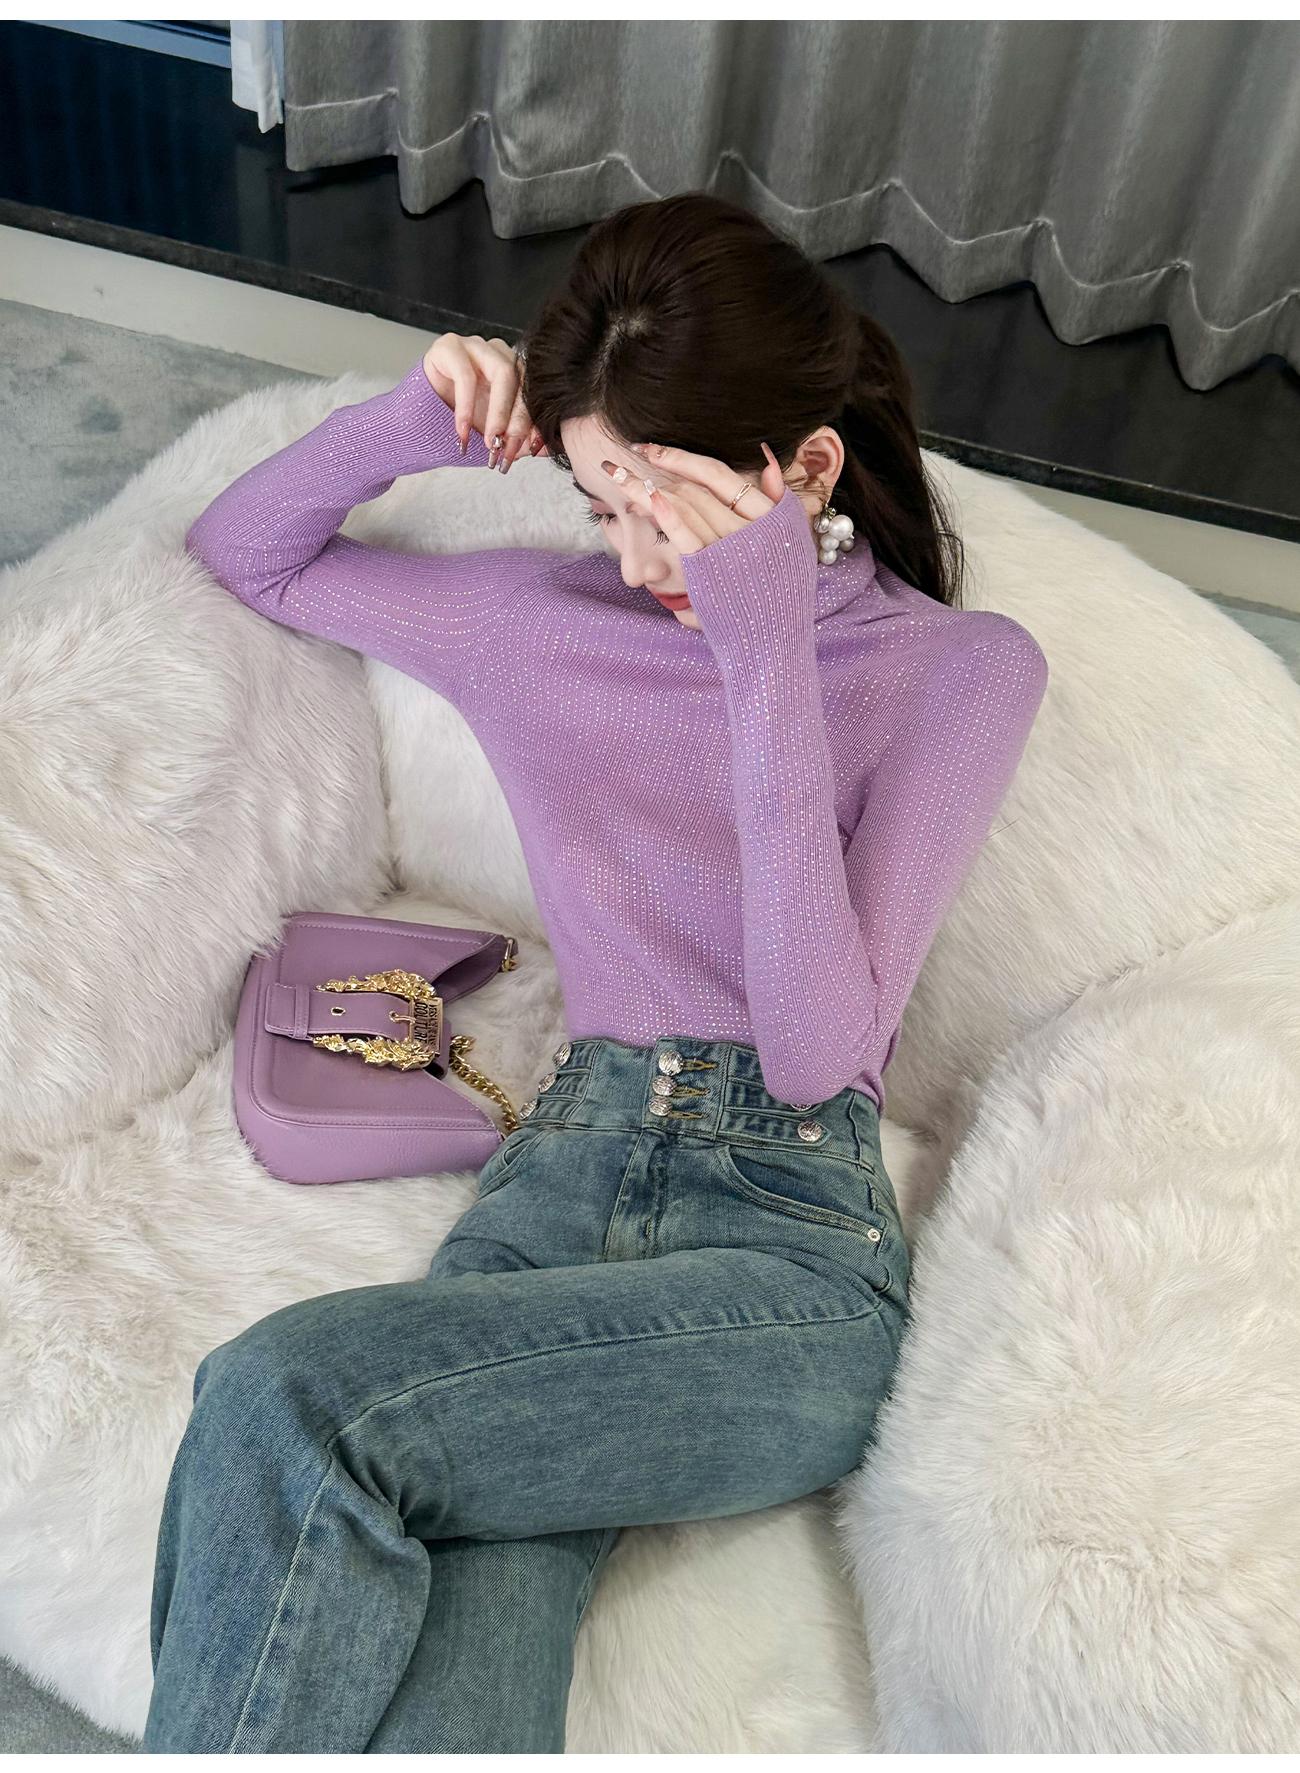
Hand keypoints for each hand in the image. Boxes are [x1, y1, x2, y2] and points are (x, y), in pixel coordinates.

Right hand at [421, 333, 547, 472]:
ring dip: (498, 412)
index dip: (534, 423)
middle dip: (518, 420)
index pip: (534, 394)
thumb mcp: (493, 439)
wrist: (414, 428)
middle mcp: (499, 354)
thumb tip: (546, 448)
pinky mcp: (448, 346)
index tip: (529, 450)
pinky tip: (461, 431)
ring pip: (501, 372)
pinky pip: (466, 375)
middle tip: (508, 449)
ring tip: (490, 442)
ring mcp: (475, 346)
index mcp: (515, 373)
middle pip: (523, 380)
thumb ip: (518, 441)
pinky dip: (466, 407)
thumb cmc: (456, 429)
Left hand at [601, 441, 818, 648]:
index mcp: (772, 517)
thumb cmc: (781, 597)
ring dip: (648, 487)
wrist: (776, 643)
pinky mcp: (713, 572)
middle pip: (698, 487)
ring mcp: (733, 550)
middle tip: (627, 457)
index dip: (685, 458)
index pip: (722, 476)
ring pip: (687, 505)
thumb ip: (778, 502)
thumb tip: (765, 458)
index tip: (655, 450)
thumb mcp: (792, 543)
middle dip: (659, 467)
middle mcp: (753, 529)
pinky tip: (647, 497)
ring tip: (618, 475)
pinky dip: (667, 515)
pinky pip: (688, 536)